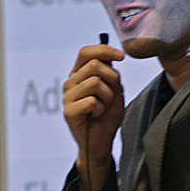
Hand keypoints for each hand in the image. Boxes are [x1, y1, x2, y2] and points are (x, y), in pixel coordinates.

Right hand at [62, 42, 125, 190]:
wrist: (102, 140)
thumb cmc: (108, 114)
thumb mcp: (114, 89)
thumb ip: (110, 72)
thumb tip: (113, 56)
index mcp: (79, 74)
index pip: (86, 52)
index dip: (105, 50)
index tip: (122, 56)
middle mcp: (70, 83)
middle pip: (95, 66)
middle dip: (112, 79)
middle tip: (112, 95)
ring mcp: (67, 97)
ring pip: (95, 83)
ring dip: (107, 96)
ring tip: (103, 107)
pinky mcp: (68, 112)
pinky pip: (92, 101)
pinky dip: (101, 109)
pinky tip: (96, 116)